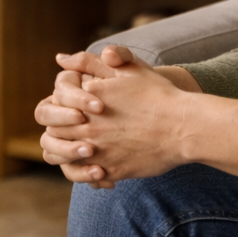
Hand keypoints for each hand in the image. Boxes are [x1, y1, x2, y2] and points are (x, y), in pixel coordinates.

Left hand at [39, 46, 194, 186]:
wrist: (184, 126)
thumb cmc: (157, 94)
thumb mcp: (126, 69)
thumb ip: (89, 61)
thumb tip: (60, 58)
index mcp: (86, 101)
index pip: (52, 109)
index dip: (58, 110)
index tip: (71, 111)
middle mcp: (88, 128)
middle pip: (54, 135)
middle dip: (59, 133)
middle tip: (72, 131)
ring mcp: (99, 151)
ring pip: (66, 160)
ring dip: (70, 155)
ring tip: (84, 150)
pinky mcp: (112, 171)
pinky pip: (88, 178)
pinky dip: (89, 173)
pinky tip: (101, 165)